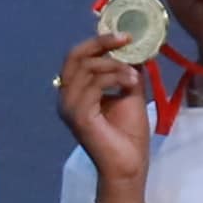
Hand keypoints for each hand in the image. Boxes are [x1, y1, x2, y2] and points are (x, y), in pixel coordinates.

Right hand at [52, 27, 156, 199]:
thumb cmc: (128, 136)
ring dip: (114, 66)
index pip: (78, 57)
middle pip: (75, 56)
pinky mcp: (78, 116)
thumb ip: (127, 70)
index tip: (125, 35)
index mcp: (76, 92)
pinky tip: (131, 82)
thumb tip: (135, 47)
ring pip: (86, 68)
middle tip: (126, 39)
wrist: (129, 166)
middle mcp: (67, 98)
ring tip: (134, 75)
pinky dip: (114, 78)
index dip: (99, 41)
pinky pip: (92, 85)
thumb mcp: (130, 93)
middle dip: (101, 43)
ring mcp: (69, 108)